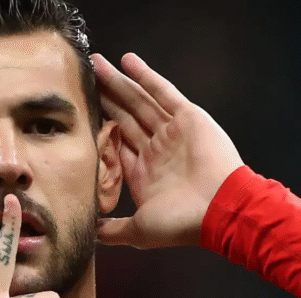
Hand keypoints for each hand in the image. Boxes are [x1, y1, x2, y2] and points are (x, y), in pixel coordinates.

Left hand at [92, 52, 243, 248]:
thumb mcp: (139, 231)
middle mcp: (156, 150)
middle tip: (84, 78)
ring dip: (118, 83)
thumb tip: (89, 234)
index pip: (115, 144)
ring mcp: (172, 132)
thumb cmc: (182, 223)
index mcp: (144, 174)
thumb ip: (113, 230)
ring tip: (97, 64)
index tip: (79, 113)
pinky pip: (163, 91)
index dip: (97, 128)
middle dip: (105, 98)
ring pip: (139, 101)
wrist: (221, 210)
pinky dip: (146, 76)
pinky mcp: (188, 117)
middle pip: (124, 117)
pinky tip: (127, 61)